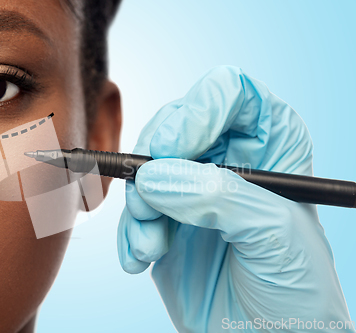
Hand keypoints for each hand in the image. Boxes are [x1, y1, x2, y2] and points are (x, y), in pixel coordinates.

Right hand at [117, 66, 353, 331]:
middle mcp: (228, 163)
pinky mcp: (166, 223)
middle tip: (151, 195)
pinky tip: (143, 257)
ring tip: (153, 243)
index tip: (173, 147)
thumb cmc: (295, 294)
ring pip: (146, 168)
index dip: (199, 110)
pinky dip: (129, 233)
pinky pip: (132, 211)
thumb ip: (220, 197)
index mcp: (271, 149)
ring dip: (140, 205)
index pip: (231, 96)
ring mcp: (193, 193)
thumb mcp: (274, 237)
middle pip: (177, 124)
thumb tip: (157, 176)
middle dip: (155, 161)